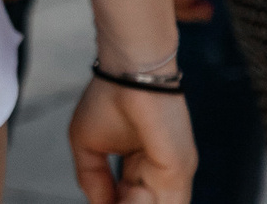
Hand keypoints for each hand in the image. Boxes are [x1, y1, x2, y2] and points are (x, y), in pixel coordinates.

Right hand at [68, 77, 194, 203]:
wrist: (128, 75)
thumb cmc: (109, 98)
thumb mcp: (87, 144)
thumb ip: (92, 179)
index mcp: (141, 165)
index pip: (129, 198)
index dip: (114, 202)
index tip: (105, 201)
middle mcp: (159, 173)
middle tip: (111, 200)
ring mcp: (172, 174)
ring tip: (127, 193)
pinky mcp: (179, 170)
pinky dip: (140, 203)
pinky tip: (131, 193)